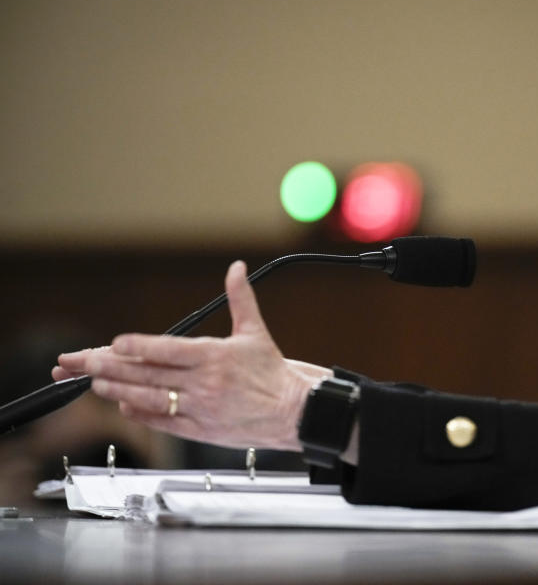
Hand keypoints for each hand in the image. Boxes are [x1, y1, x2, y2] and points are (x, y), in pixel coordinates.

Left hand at [53, 261, 329, 449]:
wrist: (292, 412)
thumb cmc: (272, 372)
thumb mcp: (255, 332)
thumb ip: (241, 298)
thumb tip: (236, 268)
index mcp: (215, 357)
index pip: (168, 350)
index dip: (138, 346)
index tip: (114, 343)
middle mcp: (205, 383)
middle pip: (148, 374)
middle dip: (111, 367)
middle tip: (82, 362)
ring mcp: (200, 408)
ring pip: (149, 398)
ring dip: (118, 390)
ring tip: (95, 381)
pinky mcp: (201, 430)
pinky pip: (164, 422)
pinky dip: (141, 413)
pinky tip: (124, 405)